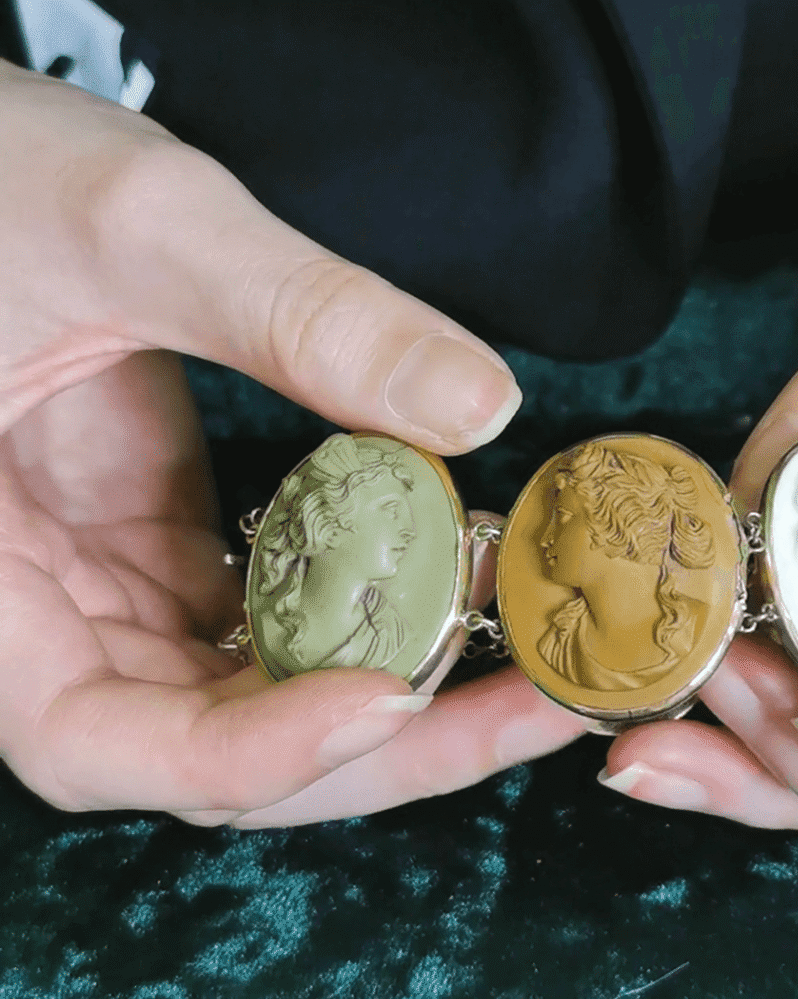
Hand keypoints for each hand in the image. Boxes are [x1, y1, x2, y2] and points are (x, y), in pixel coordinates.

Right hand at [0, 60, 585, 825]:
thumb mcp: (134, 226)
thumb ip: (300, 316)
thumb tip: (479, 407)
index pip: (97, 738)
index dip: (246, 754)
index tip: (388, 695)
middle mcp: (39, 610)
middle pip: (206, 748)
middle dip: (375, 741)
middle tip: (530, 702)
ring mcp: (106, 582)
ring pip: (249, 697)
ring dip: (389, 687)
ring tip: (521, 652)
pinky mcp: (157, 545)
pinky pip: (264, 621)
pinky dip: (360, 619)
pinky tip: (452, 583)